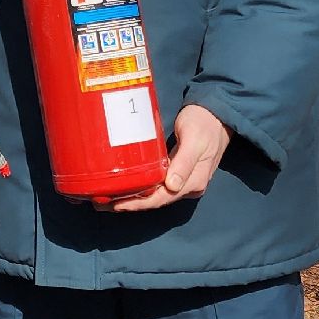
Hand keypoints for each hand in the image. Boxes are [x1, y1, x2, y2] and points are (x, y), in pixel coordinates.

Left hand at [109, 105, 230, 212]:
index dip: (138, 204)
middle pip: (155, 200)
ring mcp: (183, 180)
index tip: (116, 205)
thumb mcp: (194, 140)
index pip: (161, 199)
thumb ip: (184, 163)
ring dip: (133, 198)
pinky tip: (126, 186)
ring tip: (108, 199)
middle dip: (130, 204)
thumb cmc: (204, 123)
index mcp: (193, 182)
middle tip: (102, 204)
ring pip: (155, 194)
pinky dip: (141, 188)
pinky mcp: (177, 172)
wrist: (217, 114)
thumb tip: (171, 186)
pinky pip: (157, 185)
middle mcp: (188, 186)